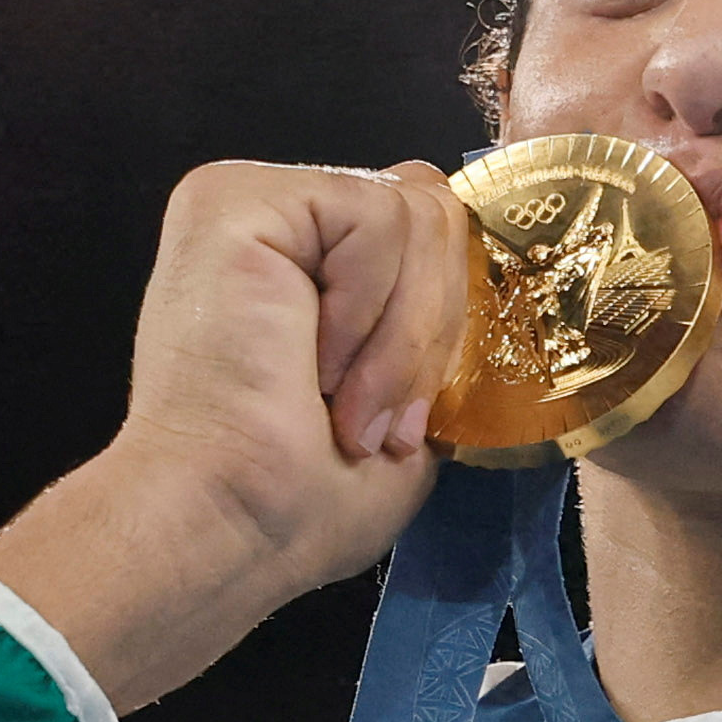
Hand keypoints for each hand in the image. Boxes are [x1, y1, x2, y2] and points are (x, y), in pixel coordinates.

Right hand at [0, 160, 476, 714]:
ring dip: (398, 338)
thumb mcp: (402, 401)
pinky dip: (368, 308)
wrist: (234, 523)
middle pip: (432, 210)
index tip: (408, 421)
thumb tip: (487, 286)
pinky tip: (315, 364)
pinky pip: (375, 214)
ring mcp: (253, 200)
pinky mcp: (237, 197)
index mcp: (313, 264)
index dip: (447, 320)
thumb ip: (432, 323)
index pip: (429, 232)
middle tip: (378, 422)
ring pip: (415, 213)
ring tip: (346, 407)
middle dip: (429, 331)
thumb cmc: (302, 497)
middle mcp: (279, 219)